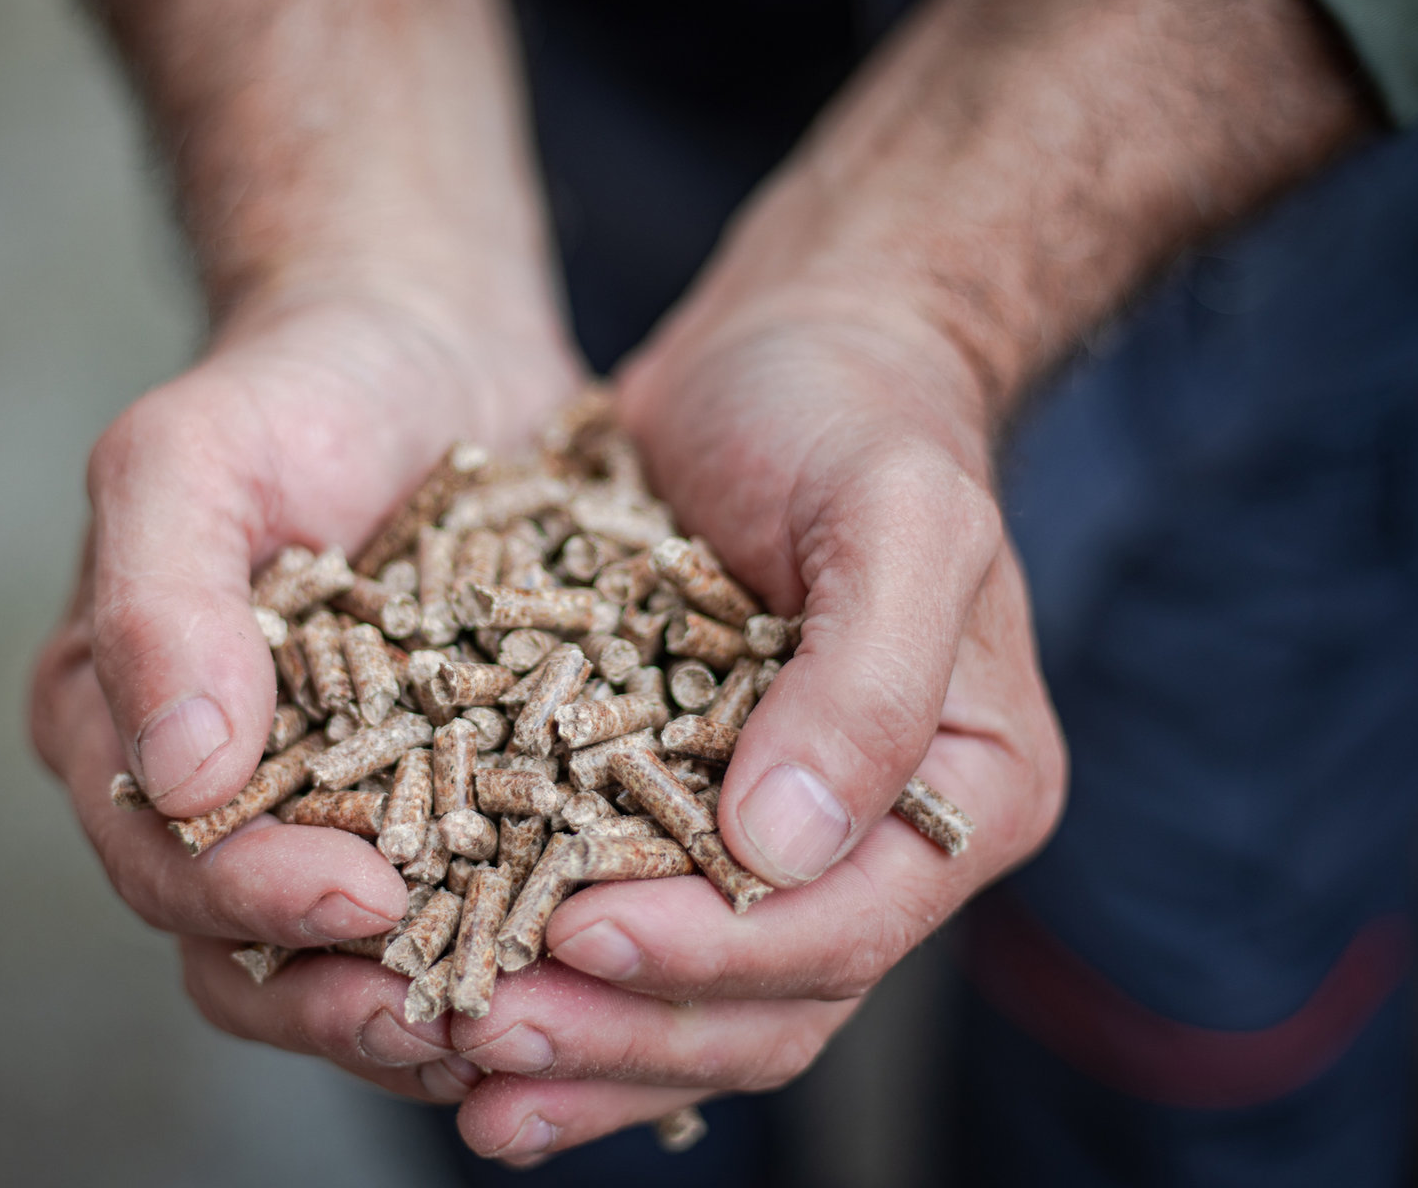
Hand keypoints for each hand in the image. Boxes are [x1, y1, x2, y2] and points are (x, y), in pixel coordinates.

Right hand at [30, 294, 582, 1102]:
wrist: (427, 344)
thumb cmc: (293, 385)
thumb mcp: (191, 456)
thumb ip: (160, 603)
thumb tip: (185, 771)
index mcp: (122, 726)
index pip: (163, 858)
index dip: (251, 899)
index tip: (363, 899)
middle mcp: (217, 791)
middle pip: (250, 948)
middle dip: (344, 998)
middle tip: (449, 1017)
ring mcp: (330, 806)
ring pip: (359, 956)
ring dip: (434, 1001)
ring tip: (528, 1023)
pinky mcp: (441, 799)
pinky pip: (466, 900)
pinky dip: (512, 941)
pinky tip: (590, 961)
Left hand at [443, 305, 1067, 1161]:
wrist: (785, 358)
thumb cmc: (854, 415)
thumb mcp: (894, 513)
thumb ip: (864, 680)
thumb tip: (779, 849)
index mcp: (962, 794)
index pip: (843, 928)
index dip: (712, 953)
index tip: (579, 930)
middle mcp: (877, 848)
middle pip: (760, 1004)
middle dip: (626, 1033)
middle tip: (490, 1031)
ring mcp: (778, 847)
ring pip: (685, 1002)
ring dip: (578, 1045)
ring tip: (458, 1059)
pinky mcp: (680, 821)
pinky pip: (620, 932)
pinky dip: (547, 982)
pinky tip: (455, 1010)